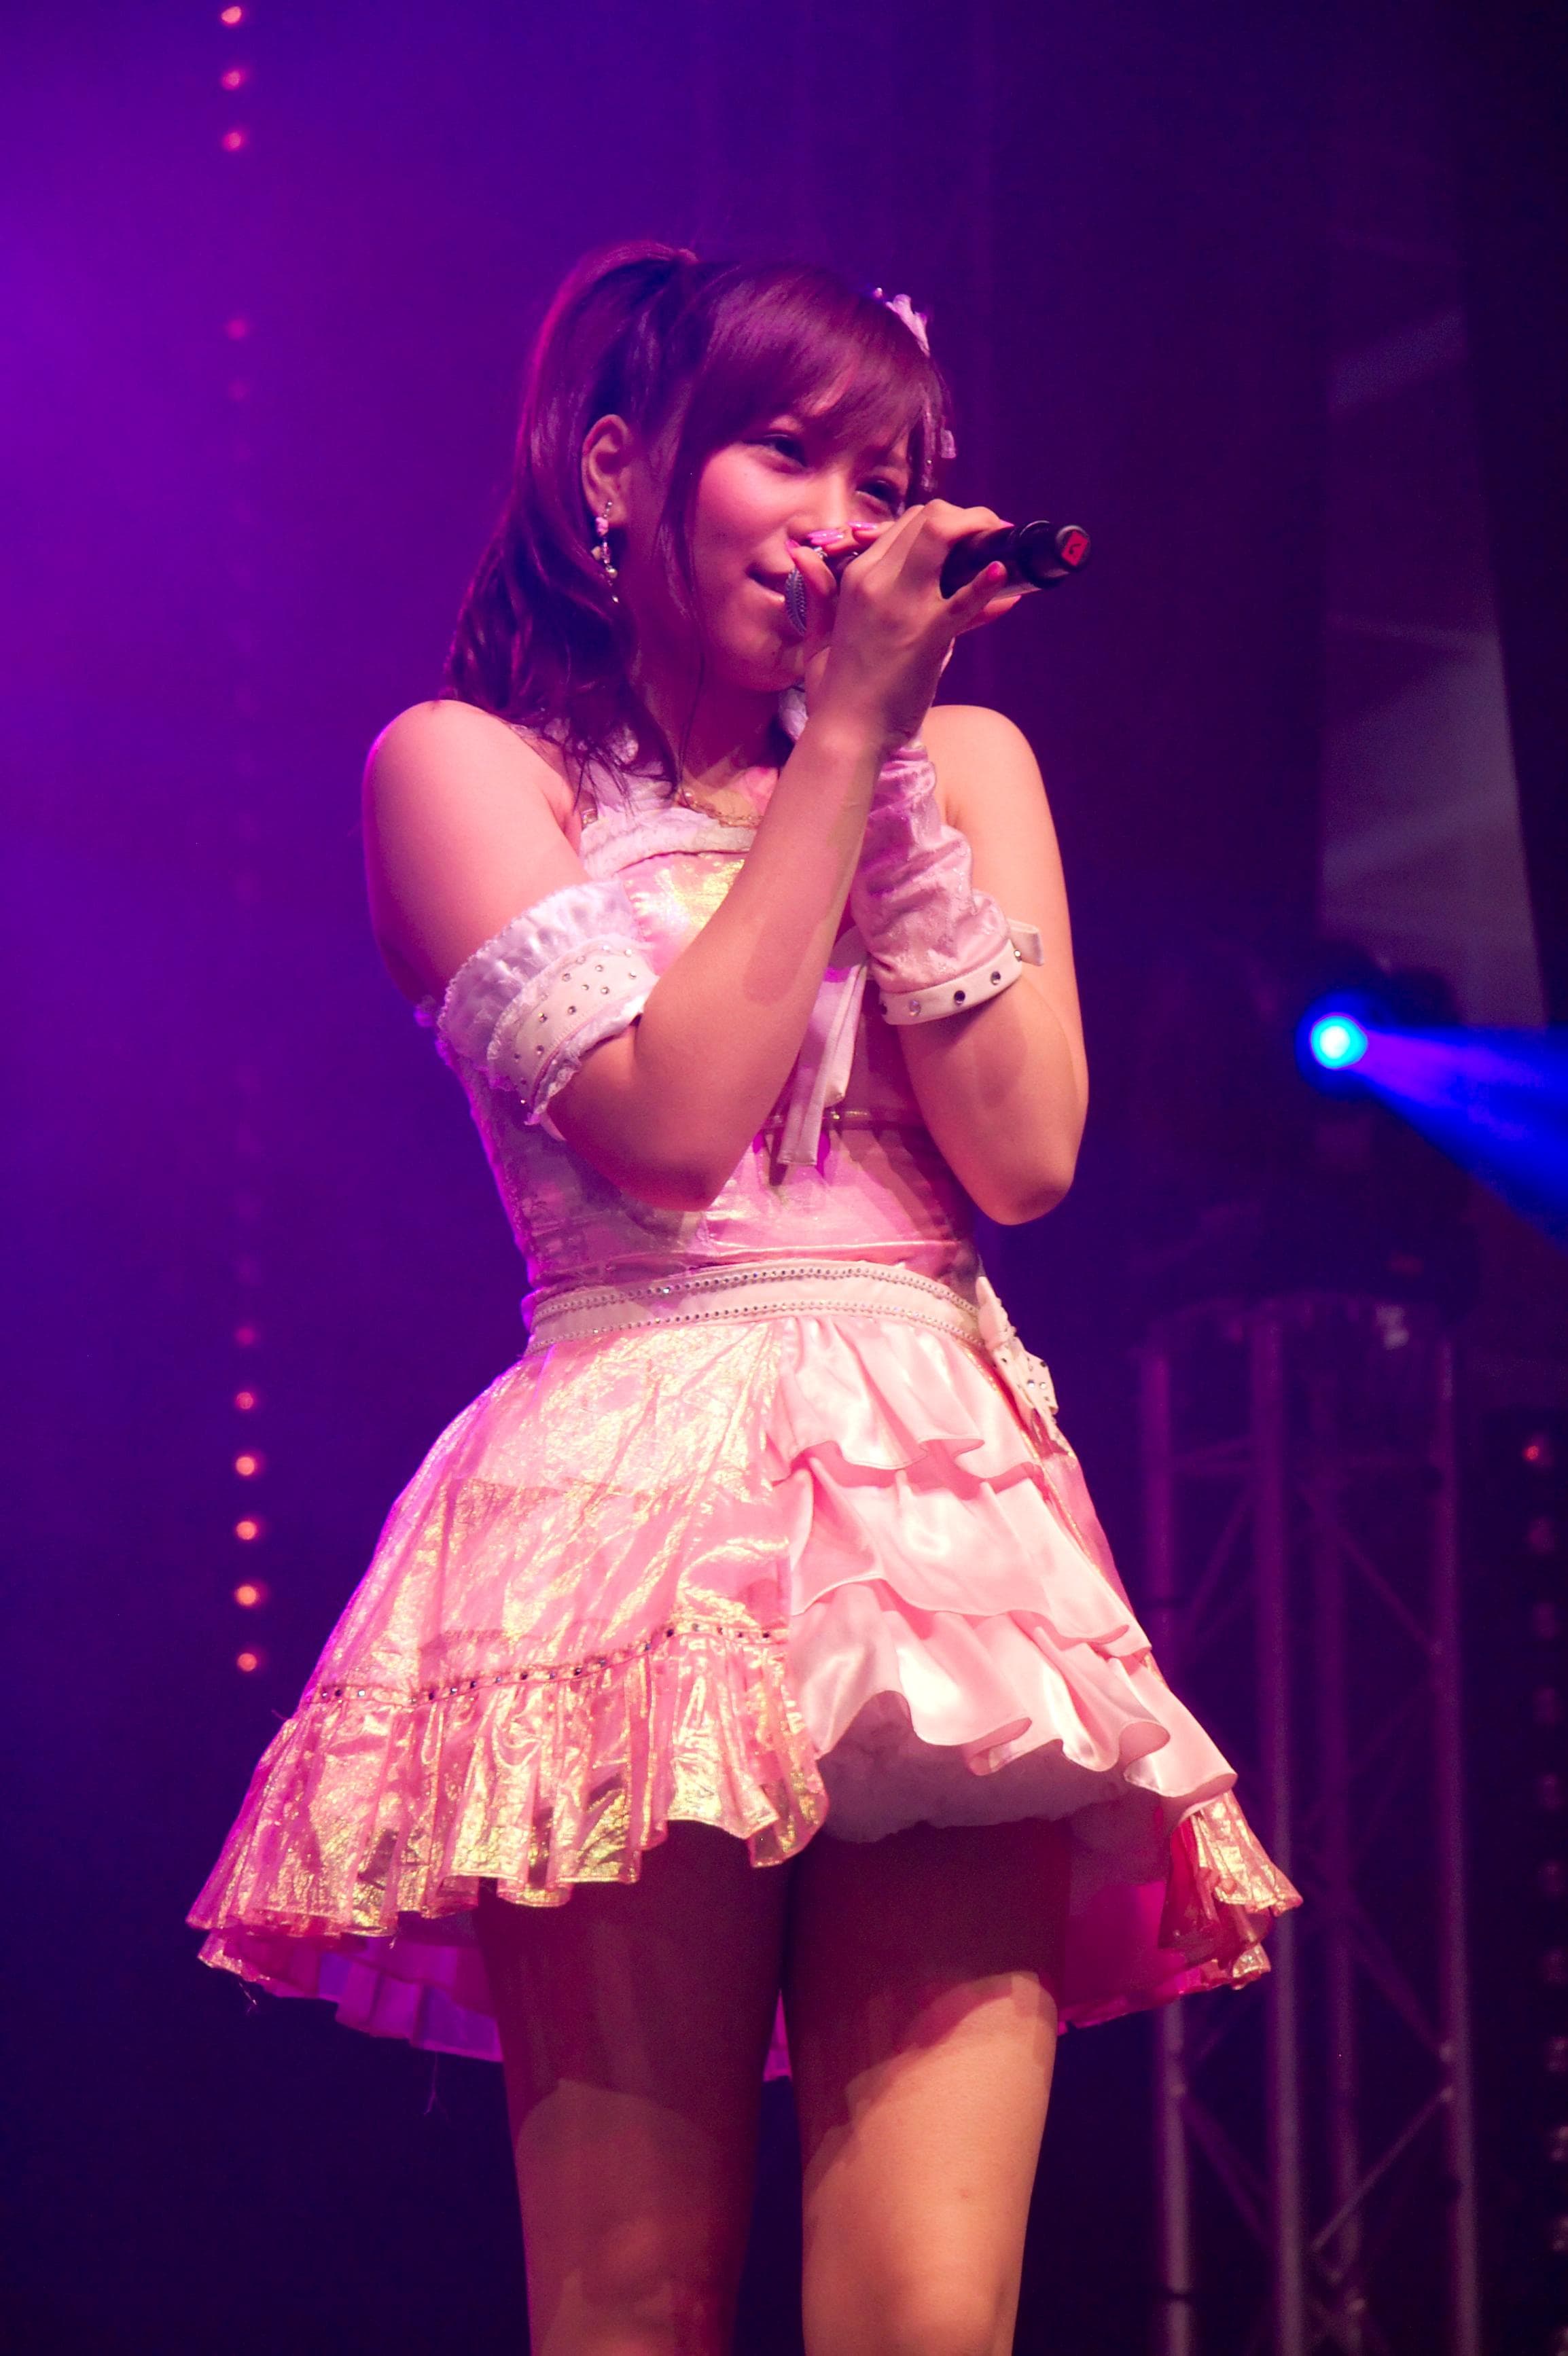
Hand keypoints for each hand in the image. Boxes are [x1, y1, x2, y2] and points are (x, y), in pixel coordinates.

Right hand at [791, 504, 1024, 751]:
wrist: (846, 735)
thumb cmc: (835, 693)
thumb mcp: (819, 637)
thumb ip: (818, 593)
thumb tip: (801, 554)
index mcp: (855, 579)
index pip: (905, 524)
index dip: (941, 523)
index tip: (964, 536)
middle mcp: (877, 581)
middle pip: (930, 518)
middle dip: (966, 518)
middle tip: (989, 535)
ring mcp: (903, 605)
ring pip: (944, 536)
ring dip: (981, 532)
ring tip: (1003, 542)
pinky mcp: (928, 634)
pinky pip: (965, 597)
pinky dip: (988, 583)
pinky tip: (1004, 575)